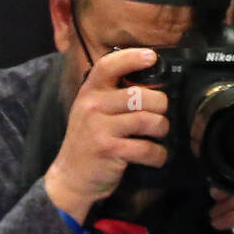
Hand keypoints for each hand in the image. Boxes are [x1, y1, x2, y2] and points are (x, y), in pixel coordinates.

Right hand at [44, 49, 169, 224]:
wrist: (72, 176)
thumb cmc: (88, 141)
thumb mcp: (91, 111)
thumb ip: (111, 96)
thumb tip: (146, 84)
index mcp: (90, 91)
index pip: (109, 65)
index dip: (132, 58)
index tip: (152, 57)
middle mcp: (93, 106)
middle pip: (139, 95)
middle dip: (160, 105)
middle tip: (161, 114)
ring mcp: (100, 128)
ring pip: (147, 120)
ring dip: (162, 128)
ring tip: (160, 134)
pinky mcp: (111, 151)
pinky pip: (146, 148)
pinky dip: (158, 154)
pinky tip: (157, 157)